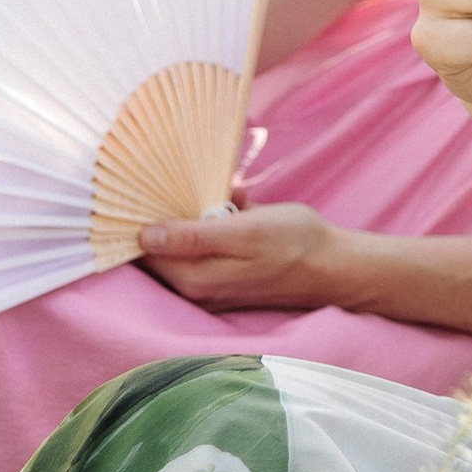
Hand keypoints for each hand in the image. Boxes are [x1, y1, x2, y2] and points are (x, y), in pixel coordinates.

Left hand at [138, 204, 368, 311]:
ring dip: (191, 215)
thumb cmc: (294, 243)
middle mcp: (196, 290)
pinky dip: (211, 224)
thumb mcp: (245, 231)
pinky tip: (233, 205)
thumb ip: (193, 237)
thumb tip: (145, 237)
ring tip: (213, 191)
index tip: (137, 190)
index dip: (135, 221)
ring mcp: (210, 287)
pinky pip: (202, 249)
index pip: (141, 253)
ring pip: (180, 247)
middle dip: (163, 214)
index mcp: (194, 279)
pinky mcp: (225, 280)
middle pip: (156, 251)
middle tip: (173, 181)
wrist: (335, 266)